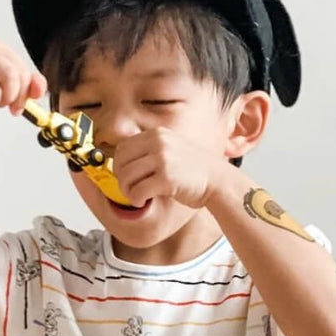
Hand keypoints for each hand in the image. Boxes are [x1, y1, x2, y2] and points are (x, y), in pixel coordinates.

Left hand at [112, 127, 229, 208]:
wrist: (218, 181)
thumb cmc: (192, 170)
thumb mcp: (170, 149)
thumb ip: (148, 150)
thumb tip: (116, 160)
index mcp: (157, 134)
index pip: (122, 148)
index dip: (119, 164)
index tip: (127, 176)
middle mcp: (159, 143)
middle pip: (120, 162)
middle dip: (121, 179)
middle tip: (131, 189)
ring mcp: (163, 159)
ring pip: (125, 177)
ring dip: (128, 191)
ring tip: (138, 196)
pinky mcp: (166, 178)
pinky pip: (136, 191)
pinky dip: (136, 200)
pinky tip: (144, 201)